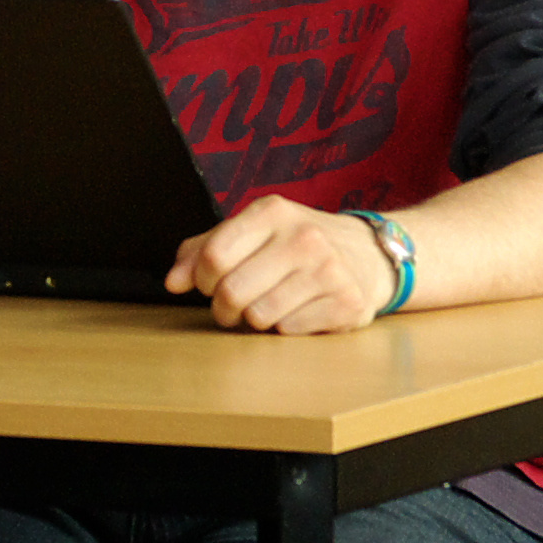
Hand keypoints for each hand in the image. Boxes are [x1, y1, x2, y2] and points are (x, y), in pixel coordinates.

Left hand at [170, 196, 401, 334]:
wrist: (368, 254)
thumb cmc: (297, 244)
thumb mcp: (253, 232)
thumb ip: (204, 250)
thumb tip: (173, 281)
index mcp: (272, 212)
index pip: (213, 256)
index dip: (200, 280)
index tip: (208, 284)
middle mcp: (303, 237)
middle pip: (231, 292)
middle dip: (223, 308)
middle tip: (232, 306)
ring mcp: (328, 270)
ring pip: (258, 317)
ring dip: (254, 319)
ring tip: (268, 304)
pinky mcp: (346, 303)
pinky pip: (289, 330)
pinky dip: (285, 327)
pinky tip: (298, 309)